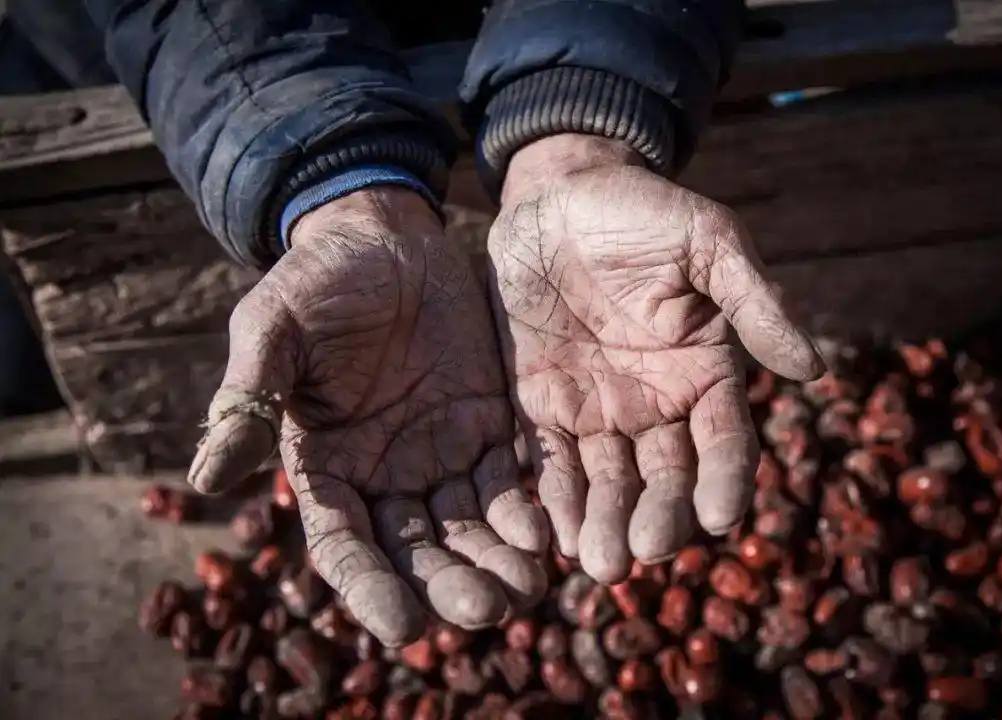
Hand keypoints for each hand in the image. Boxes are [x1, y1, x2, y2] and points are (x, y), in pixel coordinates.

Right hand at [188, 187, 547, 644]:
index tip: (402, 627)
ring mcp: (440, 456)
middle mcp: (384, 476)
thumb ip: (251, 399)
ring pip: (469, 528)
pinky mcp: (486, 428)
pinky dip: (526, 512)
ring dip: (496, 564)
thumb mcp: (274, 329)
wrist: (385, 235)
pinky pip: (509, 482)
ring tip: (527, 590)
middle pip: (417, 552)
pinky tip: (547, 534)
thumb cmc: (317, 279)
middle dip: (448, 586)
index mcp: (326, 466)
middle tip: (484, 612)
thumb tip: (204, 478)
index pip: (344, 545)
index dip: (369, 587)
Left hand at [488, 135, 822, 582]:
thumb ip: (753, 300)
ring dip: (603, 523)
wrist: (562, 196)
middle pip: (665, 478)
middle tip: (642, 553)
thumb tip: (812, 367)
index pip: (725, 442)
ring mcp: (598, 410)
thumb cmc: (645, 213)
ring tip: (598, 563)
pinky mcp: (543, 403)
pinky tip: (550, 532)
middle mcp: (656, 405)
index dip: (726, 480)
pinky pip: (549, 459)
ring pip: (607, 481)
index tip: (721, 518)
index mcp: (705, 373)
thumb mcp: (707, 242)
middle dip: (656, 518)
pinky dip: (552, 496)